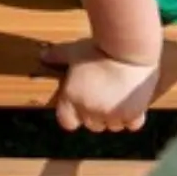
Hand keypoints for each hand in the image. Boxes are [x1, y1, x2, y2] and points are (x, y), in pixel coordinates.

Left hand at [41, 42, 158, 132]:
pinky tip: (134, 104)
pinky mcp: (132, 114)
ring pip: (113, 126)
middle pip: (92, 125)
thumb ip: (58, 55)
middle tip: (104, 96)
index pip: (67, 122)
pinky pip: (132, 125)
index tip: (82, 104)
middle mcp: (90, 111)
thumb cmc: (99, 49)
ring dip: (115, 117)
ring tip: (120, 98)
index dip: (74, 115)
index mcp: (71, 99)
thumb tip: (42, 55)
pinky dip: (133, 118)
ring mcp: (111, 115)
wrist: (129, 51)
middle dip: (97, 114)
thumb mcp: (75, 50)